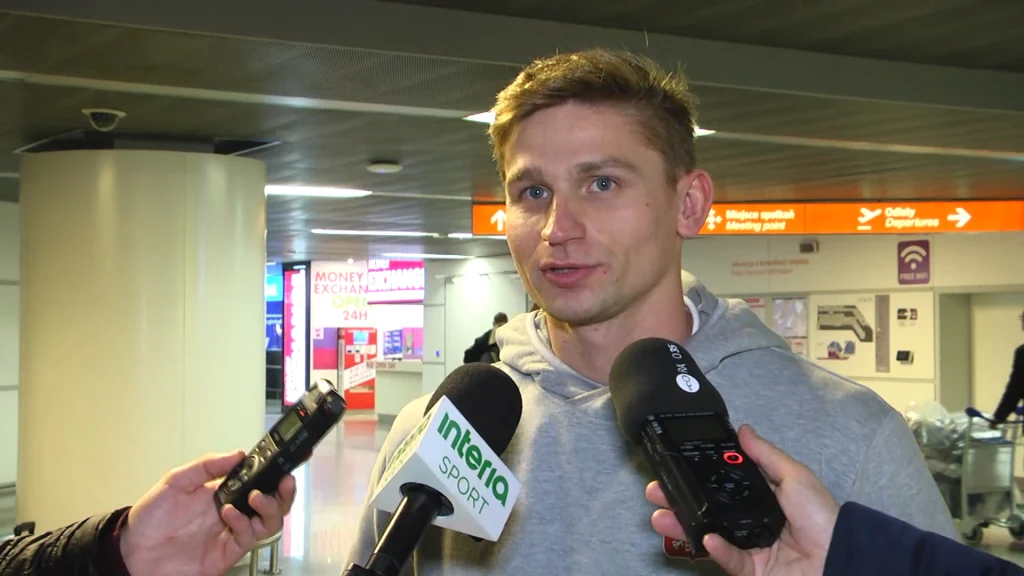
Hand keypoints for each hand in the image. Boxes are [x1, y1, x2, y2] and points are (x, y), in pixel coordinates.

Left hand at [119, 451, 296, 575]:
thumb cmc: (149, 519)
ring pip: (268, 522)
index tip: (281, 463)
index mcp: (222, 493)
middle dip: (284, 493)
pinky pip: (248, 538)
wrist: (132, 553)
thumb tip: (236, 454)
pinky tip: (230, 514)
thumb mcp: (175, 481)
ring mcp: (230, 534)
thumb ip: (206, 466)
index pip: (257, 482)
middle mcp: (231, 513)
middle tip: (284, 482)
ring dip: (270, 508)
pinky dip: (244, 524)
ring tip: (256, 497)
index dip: (273, 474)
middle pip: (272, 503)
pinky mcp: (226, 553)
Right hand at [645, 425, 838, 575]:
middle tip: (656, 492)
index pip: (723, 485)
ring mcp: (750, 548)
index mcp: (762, 498)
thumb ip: (766, 455)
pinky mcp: (751, 571)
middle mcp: (751, 522)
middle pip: (709, 510)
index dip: (699, 476)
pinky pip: (729, 559)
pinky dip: (717, 549)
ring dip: (684, 525)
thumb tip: (742, 429)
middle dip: (680, 501)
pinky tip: (705, 538)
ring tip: (660, 517)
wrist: (842, 560)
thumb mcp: (796, 477)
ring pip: (709, 535)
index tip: (675, 466)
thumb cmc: (823, 517)